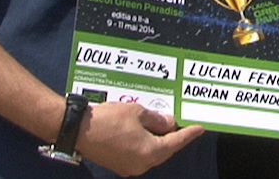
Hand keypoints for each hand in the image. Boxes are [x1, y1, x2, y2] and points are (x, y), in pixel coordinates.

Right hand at [76, 102, 205, 176]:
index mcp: (150, 152)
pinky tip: (142, 130)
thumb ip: (157, 119)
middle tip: (180, 123)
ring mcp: (129, 167)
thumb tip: (169, 124)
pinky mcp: (118, 164)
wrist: (78, 130)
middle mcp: (141, 164)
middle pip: (164, 150)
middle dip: (172, 136)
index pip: (176, 142)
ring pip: (150, 152)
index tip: (200, 128)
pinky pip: (138, 153)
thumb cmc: (108, 119)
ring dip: (156, 139)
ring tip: (160, 123)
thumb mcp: (138, 112)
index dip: (189, 134)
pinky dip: (144, 143)